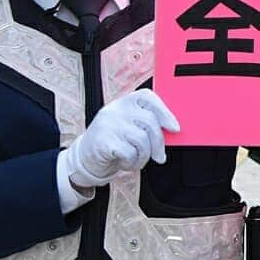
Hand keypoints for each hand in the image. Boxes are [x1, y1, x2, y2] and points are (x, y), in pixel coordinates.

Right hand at [63, 89, 179, 188]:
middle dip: (158, 144)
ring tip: (136, 159)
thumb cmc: (113, 140)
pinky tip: (125, 161)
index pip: (149, 98)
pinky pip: (130, 153)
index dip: (165, 112)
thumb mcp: (128, 125)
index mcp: (125, 101)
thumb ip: (145, 123)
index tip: (175, 128)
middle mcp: (116, 109)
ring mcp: (109, 124)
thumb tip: (171, 130)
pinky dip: (131, 162)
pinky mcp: (104, 141)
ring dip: (143, 156)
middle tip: (159, 156)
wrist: (85, 157)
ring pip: (142, 140)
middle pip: (150, 122)